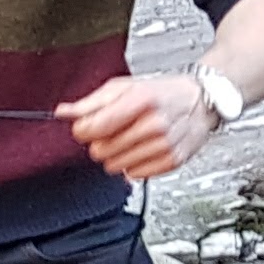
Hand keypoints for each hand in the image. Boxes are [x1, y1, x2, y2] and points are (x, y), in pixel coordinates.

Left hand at [64, 71, 214, 179]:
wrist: (201, 102)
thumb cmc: (161, 92)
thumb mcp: (124, 87)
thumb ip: (91, 102)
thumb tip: (63, 112)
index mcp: (139, 100)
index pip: (93, 128)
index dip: (83, 129)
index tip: (87, 126)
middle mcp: (153, 124)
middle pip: (100, 150)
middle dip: (101, 142)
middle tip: (114, 131)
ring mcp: (164, 145)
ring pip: (115, 166)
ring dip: (117, 155)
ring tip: (131, 139)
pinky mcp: (172, 161)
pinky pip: (134, 175)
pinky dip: (134, 165)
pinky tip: (143, 149)